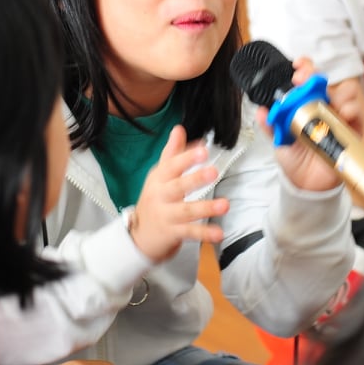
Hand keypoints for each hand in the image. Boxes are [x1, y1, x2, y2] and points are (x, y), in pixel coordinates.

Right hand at [128, 126, 225, 261]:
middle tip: (213, 171)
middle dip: (195, 179)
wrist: (139, 235)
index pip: (172, 165)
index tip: (203, 149)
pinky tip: (219, 233)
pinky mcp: (173, 233)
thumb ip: (172, 153)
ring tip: (224, 204)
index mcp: (159, 179)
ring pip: (186, 211)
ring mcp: (166, 215)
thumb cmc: (154, 200)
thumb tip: (179, 129)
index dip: (187, 157)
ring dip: (206, 207)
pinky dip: (205, 233)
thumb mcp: (159, 175)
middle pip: (177, 186)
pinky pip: (190, 232)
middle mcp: (161, 196)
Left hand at [257, 59, 363, 192]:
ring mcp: (339, 117)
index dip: (304, 68)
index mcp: (306, 104)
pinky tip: (342, 114)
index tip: (296, 66)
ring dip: (337, 91)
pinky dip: (351, 110)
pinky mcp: (352, 130)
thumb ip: (271, 126)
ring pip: (346, 92)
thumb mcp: (280, 141)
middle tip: (304, 79)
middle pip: (326, 81)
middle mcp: (324, 107)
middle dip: (315, 75)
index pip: (308, 80)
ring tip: (327, 100)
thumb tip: (261, 112)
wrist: (307, 184)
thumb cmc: (296, 158)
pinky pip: (356, 114)